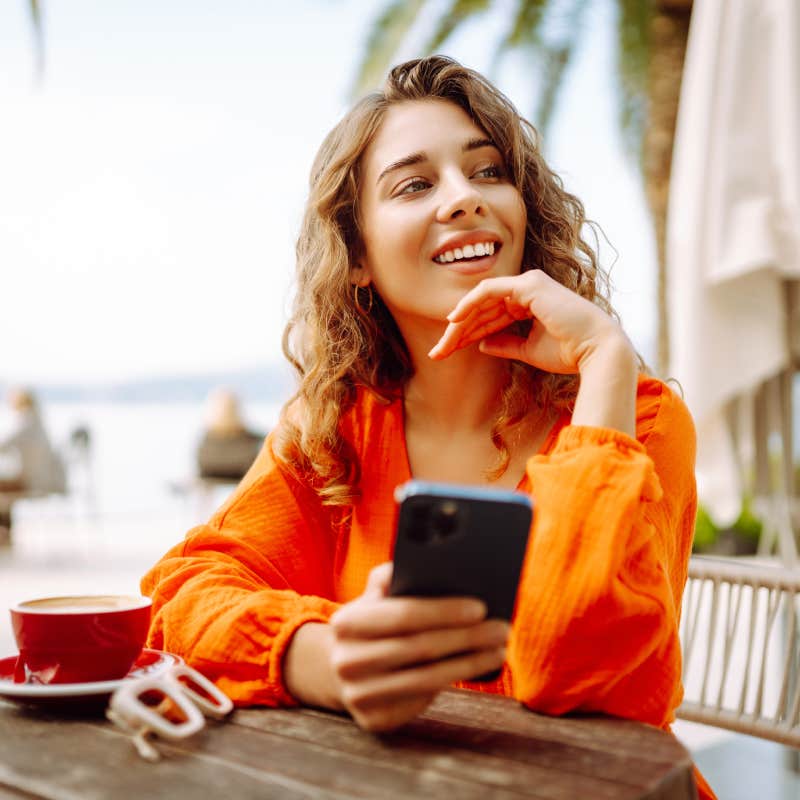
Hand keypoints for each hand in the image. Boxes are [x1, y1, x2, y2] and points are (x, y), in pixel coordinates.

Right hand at [327, 563, 507, 731]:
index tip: (481, 607)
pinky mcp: (374, 720)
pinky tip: (475, 668)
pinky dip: (452, 683)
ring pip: (427, 678)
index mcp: (346, 623)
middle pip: (420, 649)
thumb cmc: (372, 621)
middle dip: (467, 637)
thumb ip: (393, 576)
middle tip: (501, 629)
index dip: (444, 612)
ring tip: (498, 650)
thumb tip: (432, 561)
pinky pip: (422, 701)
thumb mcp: (375, 594)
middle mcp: (347, 662)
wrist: (342, 666)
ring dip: (469, 663)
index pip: (403, 615)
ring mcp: (358, 695)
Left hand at [428, 269, 631, 373]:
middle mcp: (527, 290)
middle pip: (482, 310)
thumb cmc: (568, 351)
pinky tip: (453, 320)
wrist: (594, 351)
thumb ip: (504, 344)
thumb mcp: (528, 350)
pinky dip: (469, 304)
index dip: (467, 334)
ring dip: (459, 324)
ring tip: (442, 345)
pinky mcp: (527, 285)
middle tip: (437, 353)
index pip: (489, 317)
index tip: (448, 352)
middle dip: (457, 332)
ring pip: (481, 302)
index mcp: (528, 303)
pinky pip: (488, 291)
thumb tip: (481, 344)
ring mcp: (527, 284)